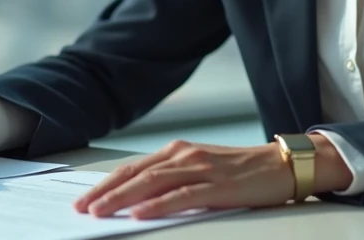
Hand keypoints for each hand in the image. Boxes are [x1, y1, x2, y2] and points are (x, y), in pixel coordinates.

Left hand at [72, 139, 293, 219]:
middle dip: (105, 192)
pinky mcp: (217, 185)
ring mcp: (200, 168)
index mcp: (177, 151)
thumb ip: (173, 180)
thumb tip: (138, 199)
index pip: (132, 168)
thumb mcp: (201, 171)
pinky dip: (157, 204)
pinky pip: (181, 195)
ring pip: (152, 183)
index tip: (84, 199)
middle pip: (135, 174)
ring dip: (122, 198)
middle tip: (81, 208)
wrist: (282, 165)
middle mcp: (184, 155)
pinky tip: (140, 212)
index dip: (105, 184)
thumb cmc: (241, 172)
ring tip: (100, 211)